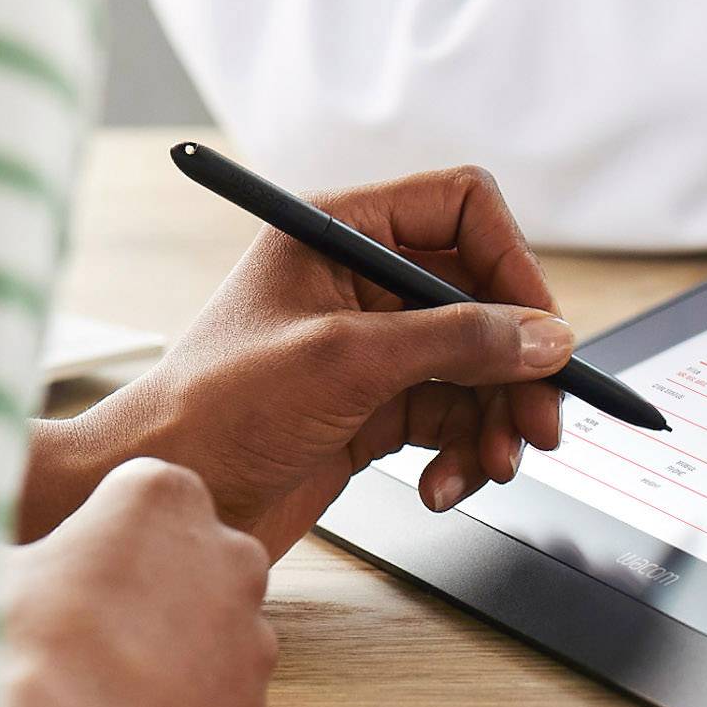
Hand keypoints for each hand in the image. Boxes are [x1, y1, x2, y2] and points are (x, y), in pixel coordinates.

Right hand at [0, 459, 273, 706]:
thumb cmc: (10, 654)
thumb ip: (8, 544)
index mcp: (161, 497)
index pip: (144, 495)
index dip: (102, 537)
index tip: (69, 572)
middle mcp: (230, 555)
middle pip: (194, 559)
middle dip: (153, 588)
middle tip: (85, 634)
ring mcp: (250, 638)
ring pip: (214, 636)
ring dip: (171, 656)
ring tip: (98, 694)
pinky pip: (216, 706)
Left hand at [29, 167, 574, 556]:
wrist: (161, 496)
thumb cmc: (212, 411)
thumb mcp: (345, 361)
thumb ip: (455, 341)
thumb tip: (545, 336)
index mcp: (340, 232)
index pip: (461, 210)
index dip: (511, 263)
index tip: (539, 329)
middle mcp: (362, 282)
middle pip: (484, 299)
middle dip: (517, 365)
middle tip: (542, 422)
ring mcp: (372, 348)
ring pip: (479, 367)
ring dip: (498, 420)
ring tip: (493, 467)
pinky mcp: (375, 408)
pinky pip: (455, 418)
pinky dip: (466, 454)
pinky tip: (444, 487)